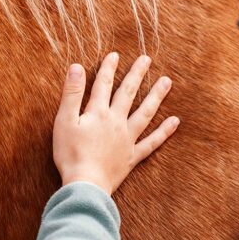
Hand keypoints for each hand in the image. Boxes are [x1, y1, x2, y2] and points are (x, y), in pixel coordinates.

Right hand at [53, 52, 178, 194]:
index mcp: (98, 113)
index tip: (115, 55)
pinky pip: (152, 142)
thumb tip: (76, 67)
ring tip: (167, 81)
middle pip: (128, 93)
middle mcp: (116, 122)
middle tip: (147, 59)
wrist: (85, 184)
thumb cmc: (70, 154)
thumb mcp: (63, 121)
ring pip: (145, 113)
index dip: (108, 68)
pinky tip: (175, 122)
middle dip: (137, 75)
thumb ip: (71, 94)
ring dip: (156, 96)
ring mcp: (127, 139)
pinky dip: (164, 132)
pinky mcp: (132, 156)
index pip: (103, 84)